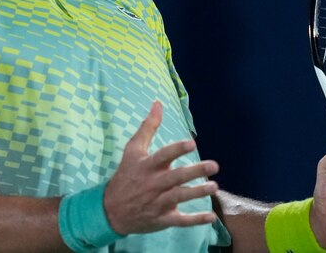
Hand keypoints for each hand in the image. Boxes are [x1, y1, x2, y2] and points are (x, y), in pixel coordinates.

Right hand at [102, 100, 220, 234]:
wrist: (111, 210)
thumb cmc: (126, 175)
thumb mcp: (133, 150)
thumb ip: (148, 127)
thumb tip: (158, 103)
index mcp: (147, 166)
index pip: (163, 156)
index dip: (177, 149)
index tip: (192, 143)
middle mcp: (154, 184)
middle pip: (177, 177)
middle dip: (195, 171)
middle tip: (214, 165)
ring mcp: (158, 202)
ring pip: (180, 197)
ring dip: (198, 192)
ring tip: (214, 187)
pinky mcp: (162, 219)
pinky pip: (181, 221)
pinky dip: (196, 220)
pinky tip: (211, 217)